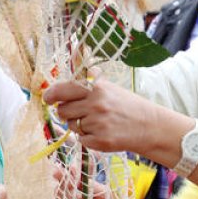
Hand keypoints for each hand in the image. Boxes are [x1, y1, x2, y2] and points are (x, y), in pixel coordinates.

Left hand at [42, 79, 158, 153]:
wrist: (150, 126)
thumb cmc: (128, 106)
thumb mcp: (110, 87)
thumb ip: (90, 79)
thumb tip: (75, 58)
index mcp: (97, 88)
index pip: (63, 89)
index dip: (51, 95)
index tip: (47, 98)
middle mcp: (96, 105)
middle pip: (62, 110)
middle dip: (67, 112)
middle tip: (80, 112)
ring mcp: (98, 124)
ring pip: (71, 126)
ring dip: (79, 126)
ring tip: (97, 122)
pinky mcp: (100, 141)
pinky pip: (81, 140)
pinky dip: (88, 139)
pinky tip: (102, 133)